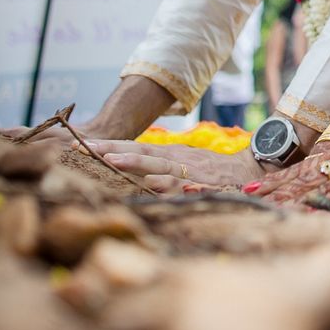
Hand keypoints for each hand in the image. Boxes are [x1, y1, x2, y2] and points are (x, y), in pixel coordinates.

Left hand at [85, 138, 259, 192]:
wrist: (248, 170)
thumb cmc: (211, 172)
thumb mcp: (183, 166)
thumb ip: (159, 171)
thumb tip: (129, 175)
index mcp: (167, 155)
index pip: (132, 148)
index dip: (107, 147)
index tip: (81, 145)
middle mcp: (174, 159)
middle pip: (138, 152)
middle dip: (110, 149)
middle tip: (83, 147)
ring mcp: (186, 172)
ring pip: (155, 164)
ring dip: (133, 162)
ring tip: (110, 159)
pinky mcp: (200, 184)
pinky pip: (179, 184)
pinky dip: (164, 182)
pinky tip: (150, 184)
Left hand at [251, 126, 329, 207]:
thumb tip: (307, 183)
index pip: (304, 168)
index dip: (277, 179)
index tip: (251, 189)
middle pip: (310, 181)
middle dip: (280, 193)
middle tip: (253, 201)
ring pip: (328, 191)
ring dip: (300, 202)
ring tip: (275, 210)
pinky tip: (315, 218)